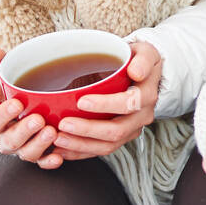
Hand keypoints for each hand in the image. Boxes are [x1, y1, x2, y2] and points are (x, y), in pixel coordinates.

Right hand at [0, 47, 61, 169]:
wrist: (33, 102)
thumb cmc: (19, 88)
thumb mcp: (8, 74)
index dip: (2, 115)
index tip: (16, 103)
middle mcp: (8, 137)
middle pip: (10, 142)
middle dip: (23, 132)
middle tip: (38, 119)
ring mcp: (24, 147)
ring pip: (27, 153)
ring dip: (39, 145)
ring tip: (52, 131)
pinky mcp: (41, 154)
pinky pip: (43, 162)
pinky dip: (50, 161)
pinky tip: (59, 156)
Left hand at [51, 41, 160, 159]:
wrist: (143, 75)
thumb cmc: (138, 62)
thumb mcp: (145, 52)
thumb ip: (142, 60)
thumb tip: (136, 72)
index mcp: (147, 95)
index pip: (129, 104)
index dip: (106, 105)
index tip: (82, 101)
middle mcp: (142, 116)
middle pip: (117, 131)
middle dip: (88, 130)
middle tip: (64, 124)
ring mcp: (131, 129)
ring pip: (108, 146)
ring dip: (81, 145)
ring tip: (58, 139)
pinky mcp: (120, 138)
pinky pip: (100, 150)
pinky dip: (80, 152)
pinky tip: (62, 150)